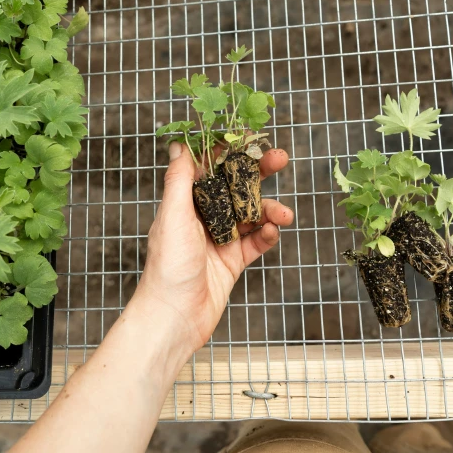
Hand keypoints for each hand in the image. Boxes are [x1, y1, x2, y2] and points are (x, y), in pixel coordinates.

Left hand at [134, 142, 292, 357]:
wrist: (175, 316)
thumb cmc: (168, 266)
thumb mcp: (173, 216)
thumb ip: (179, 180)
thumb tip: (179, 144)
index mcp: (185, 203)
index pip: (210, 168)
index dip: (230, 151)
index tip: (250, 136)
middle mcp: (203, 217)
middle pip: (235, 187)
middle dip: (258, 173)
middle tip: (281, 159)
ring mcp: (219, 239)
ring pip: (250, 214)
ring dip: (269, 209)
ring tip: (284, 214)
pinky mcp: (232, 262)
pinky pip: (255, 242)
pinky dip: (266, 235)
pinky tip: (272, 232)